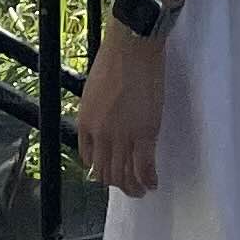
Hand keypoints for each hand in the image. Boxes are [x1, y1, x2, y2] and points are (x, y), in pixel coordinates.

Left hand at [77, 22, 166, 197]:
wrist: (131, 48)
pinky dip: (148, 180)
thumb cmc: (113, 61)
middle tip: (128, 187)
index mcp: (86, 124)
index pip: (89, 160)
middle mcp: (100, 135)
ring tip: (140, 191)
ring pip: (124, 175)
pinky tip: (153, 183)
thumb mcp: (92, 92)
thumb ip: (95, 114)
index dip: (101, 171)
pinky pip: (144, 167)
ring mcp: (122, 136)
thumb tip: (102, 127)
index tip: (111, 173)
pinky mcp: (145, 133)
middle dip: (117, 184)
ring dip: (132, 187)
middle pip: (106, 173)